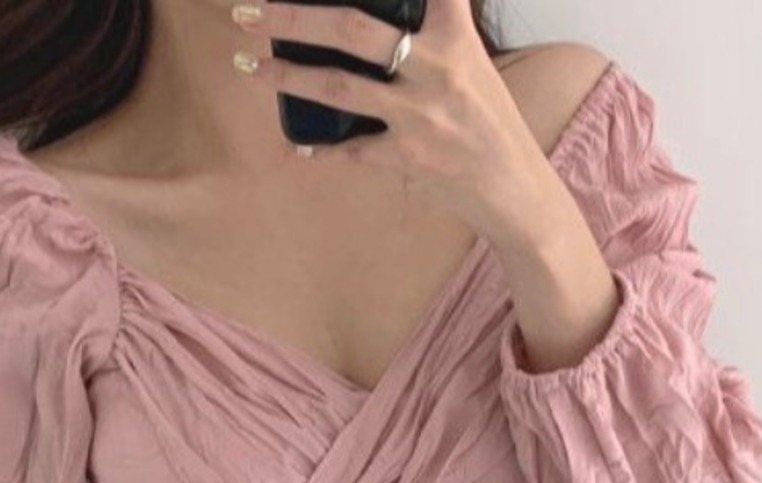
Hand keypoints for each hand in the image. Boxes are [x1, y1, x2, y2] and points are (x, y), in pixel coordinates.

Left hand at [229, 0, 559, 248]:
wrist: (513, 187)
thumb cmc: (487, 121)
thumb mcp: (471, 62)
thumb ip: (433, 33)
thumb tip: (376, 25)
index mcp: (455, 36)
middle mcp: (435, 68)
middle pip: (350, 28)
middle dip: (292, 15)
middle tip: (248, 10)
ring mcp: (418, 115)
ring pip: (338, 87)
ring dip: (287, 75)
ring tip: (251, 65)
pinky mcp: (407, 157)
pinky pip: (350, 150)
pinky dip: (322, 149)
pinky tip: (300, 147)